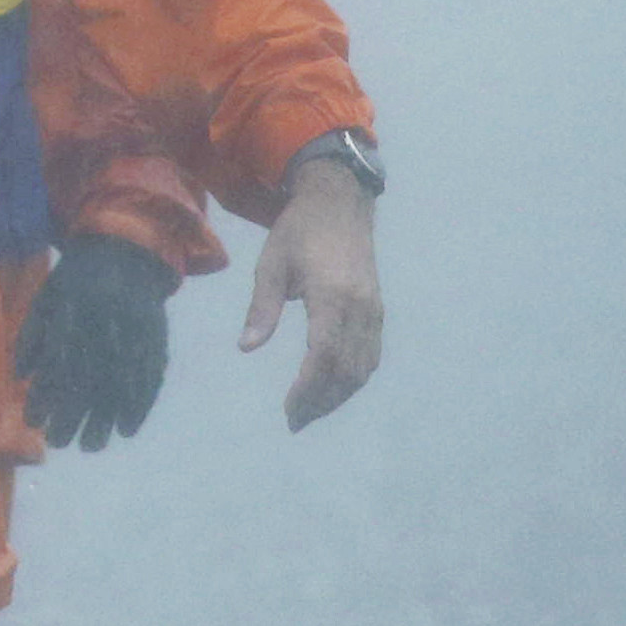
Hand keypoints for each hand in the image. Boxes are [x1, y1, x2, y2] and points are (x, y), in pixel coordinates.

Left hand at [12, 232, 174, 452]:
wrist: (124, 250)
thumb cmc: (74, 282)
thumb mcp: (47, 299)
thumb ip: (31, 337)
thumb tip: (18, 378)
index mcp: (75, 309)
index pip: (57, 361)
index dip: (45, 394)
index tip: (34, 422)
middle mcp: (108, 321)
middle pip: (90, 378)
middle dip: (73, 414)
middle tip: (59, 443)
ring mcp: (137, 330)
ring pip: (122, 383)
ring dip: (106, 419)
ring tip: (89, 447)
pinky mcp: (158, 337)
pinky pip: (151, 377)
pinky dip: (140, 406)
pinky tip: (126, 430)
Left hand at [242, 163, 385, 427]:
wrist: (340, 204)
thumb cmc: (298, 232)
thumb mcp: (271, 264)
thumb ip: (262, 308)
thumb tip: (247, 348)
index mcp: (332, 295)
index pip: (323, 355)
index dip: (308, 388)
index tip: (288, 409)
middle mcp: (360, 307)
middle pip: (346, 370)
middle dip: (321, 401)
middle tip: (295, 421)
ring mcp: (374, 310)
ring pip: (363, 367)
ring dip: (339, 395)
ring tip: (310, 412)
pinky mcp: (378, 310)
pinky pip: (371, 355)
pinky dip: (353, 378)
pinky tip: (332, 389)